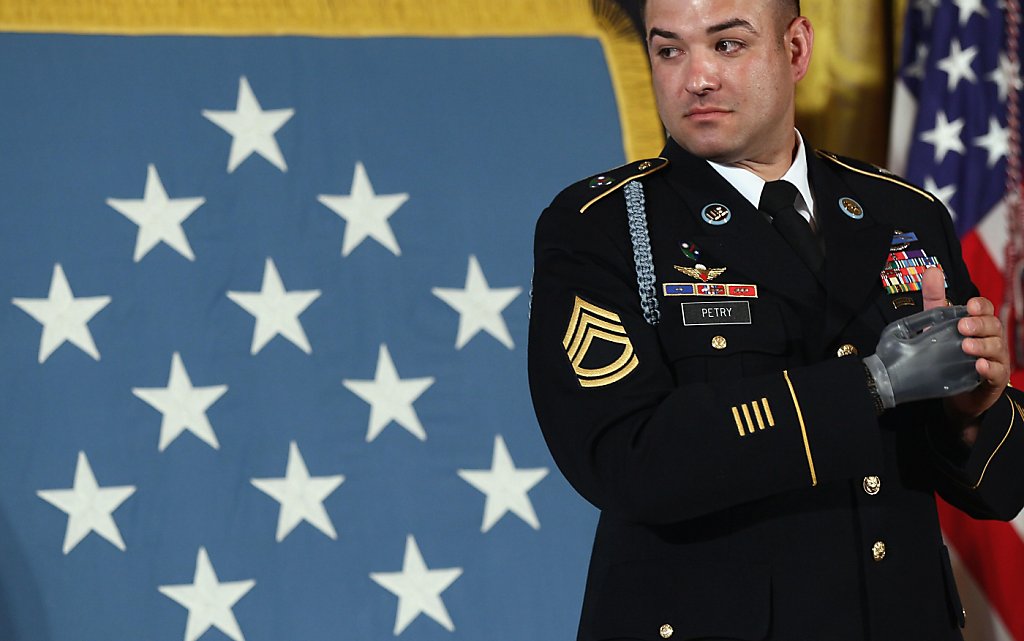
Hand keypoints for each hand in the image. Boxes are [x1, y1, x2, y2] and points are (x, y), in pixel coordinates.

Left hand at [922, 268, 1009, 422]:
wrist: (954, 394)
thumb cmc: (949, 353)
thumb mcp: (938, 324)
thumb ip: (935, 299)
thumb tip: (932, 270)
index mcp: (978, 324)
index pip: (986, 309)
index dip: (980, 306)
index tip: (968, 305)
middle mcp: (990, 339)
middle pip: (993, 326)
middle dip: (979, 324)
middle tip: (962, 326)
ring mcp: (995, 359)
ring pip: (996, 348)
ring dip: (982, 345)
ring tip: (966, 346)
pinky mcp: (993, 380)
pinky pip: (997, 372)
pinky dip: (989, 368)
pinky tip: (980, 366)